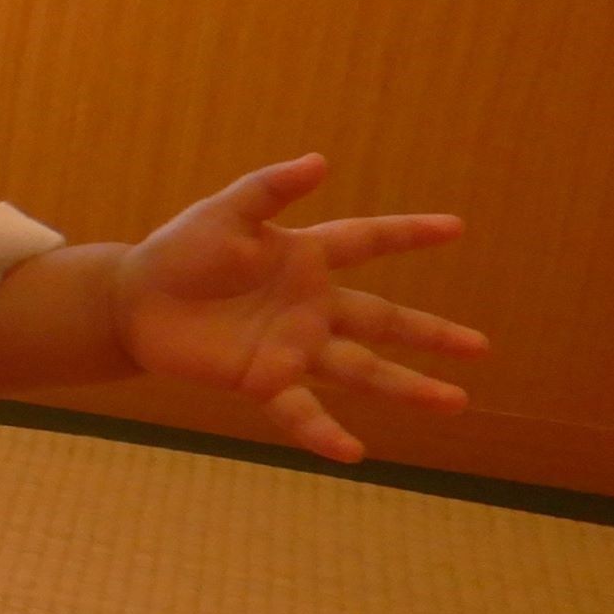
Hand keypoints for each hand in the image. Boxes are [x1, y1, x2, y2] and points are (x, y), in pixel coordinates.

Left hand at [112, 154, 488, 462]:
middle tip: (481, 347)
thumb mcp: (224, 213)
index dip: (408, 233)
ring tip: (455, 402)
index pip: (367, 240)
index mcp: (305, 258)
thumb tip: (320, 161)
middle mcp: (310, 306)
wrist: (132, 301)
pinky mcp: (262, 379)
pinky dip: (323, 431)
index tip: (456, 227)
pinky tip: (352, 452)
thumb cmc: (180, 251)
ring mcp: (292, 345)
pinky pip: (299, 409)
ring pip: (361, 368)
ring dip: (407, 387)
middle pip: (384, 319)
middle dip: (432, 334)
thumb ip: (270, 189)